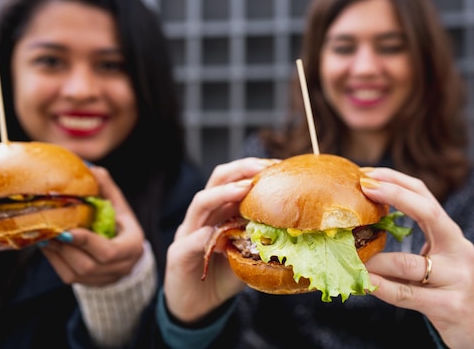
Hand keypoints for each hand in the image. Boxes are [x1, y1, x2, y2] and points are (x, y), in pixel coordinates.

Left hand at [39, 166, 144, 285]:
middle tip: (49, 230)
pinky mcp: (88, 285)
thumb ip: (107, 191)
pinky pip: (67, 276)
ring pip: (75, 273)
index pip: (108, 252)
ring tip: (45, 235)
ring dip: (57, 253)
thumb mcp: (120, 208)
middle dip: (66, 248)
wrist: (128, 255)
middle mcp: (120, 268)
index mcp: (132, 248)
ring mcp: (104, 280)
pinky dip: (55, 260)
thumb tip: (93, 170)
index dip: (87, 242)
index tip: (67, 230)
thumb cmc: (123, 227)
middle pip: (88, 265)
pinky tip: (48, 244)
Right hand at [163, 158, 274, 323]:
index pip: (234, 179)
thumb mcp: (248, 253)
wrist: (197, 308)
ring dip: (223, 193)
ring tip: (245, 188)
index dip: (254, 169)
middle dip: (240, 170)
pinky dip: (203, 235)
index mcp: (221, 211)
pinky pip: (190, 241)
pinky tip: (218, 234)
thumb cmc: (224, 276)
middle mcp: (203, 216)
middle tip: (263, 168)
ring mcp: (188, 233)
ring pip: (200, 203)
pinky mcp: (178, 255)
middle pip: (216, 181)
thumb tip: (295, 230)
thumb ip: (262, 238)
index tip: (277, 166)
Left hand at [360, 167, 473, 348]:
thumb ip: (415, 240)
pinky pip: (407, 294)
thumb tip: (367, 223)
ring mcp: (456, 278)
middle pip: (428, 212)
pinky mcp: (449, 306)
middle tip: (364, 186)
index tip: (368, 173)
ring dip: (375, 258)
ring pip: (408, 263)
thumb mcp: (439, 258)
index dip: (398, 181)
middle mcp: (458, 250)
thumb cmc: (451, 289)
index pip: (426, 196)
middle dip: (395, 194)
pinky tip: (364, 282)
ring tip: (349, 251)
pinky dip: (382, 287)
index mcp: (452, 235)